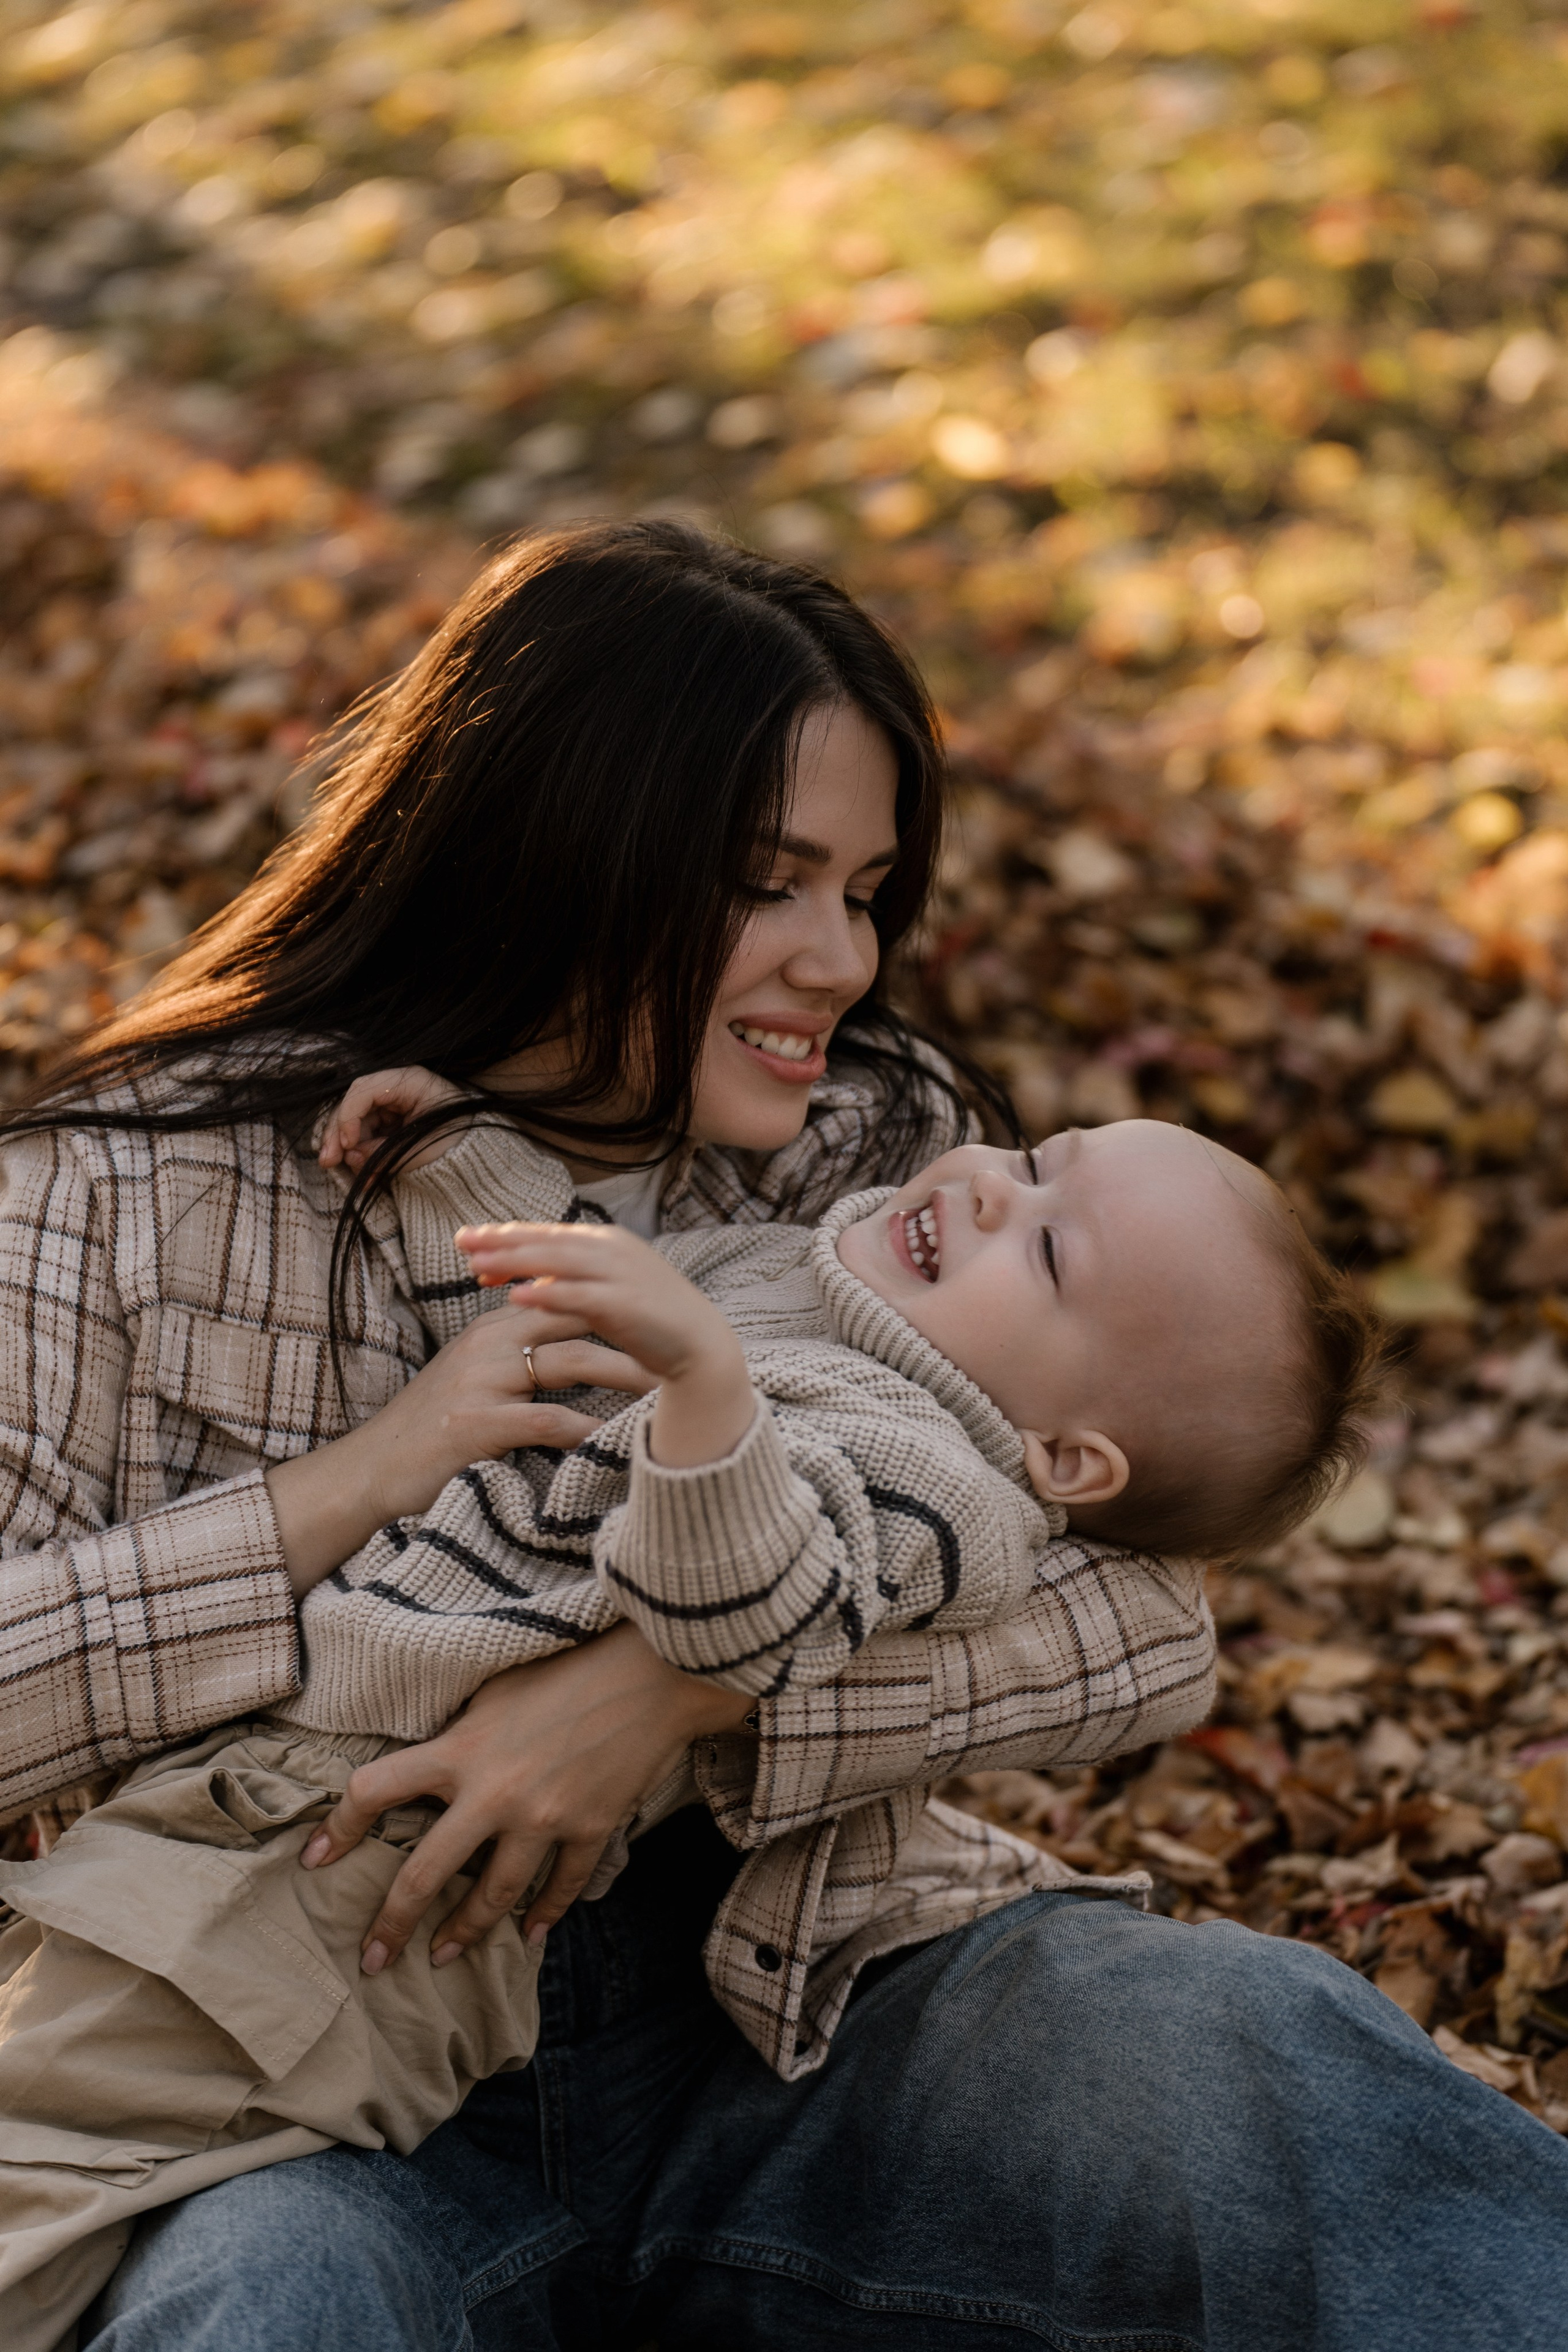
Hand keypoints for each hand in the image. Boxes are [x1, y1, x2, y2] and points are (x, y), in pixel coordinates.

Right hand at [265, 1308, 654, 1596]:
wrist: (366, 1471)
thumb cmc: (428, 1432)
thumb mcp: (474, 1382)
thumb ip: (519, 1362)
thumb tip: (576, 1356)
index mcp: (493, 1329)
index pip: (565, 1300)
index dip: (616, 1307)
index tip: (663, 1321)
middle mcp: (489, 1343)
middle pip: (578, 1320)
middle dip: (632, 1333)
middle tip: (679, 1348)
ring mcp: (481, 1381)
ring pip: (570, 1362)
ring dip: (623, 1375)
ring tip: (663, 1390)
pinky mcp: (474, 1424)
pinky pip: (546, 1420)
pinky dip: (585, 1429)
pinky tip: (616, 1440)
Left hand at [298, 1621, 754, 1969]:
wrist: (654, 1672)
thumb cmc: (569, 1665)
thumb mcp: (495, 1688)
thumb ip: (459, 1733)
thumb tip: (429, 1765)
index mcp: (461, 1749)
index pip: (375, 1790)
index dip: (337, 1827)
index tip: (313, 1861)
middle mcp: (495, 1794)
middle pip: (425, 1874)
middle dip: (392, 1924)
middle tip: (372, 1961)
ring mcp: (545, 1818)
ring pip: (494, 1897)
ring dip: (465, 1932)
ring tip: (442, 1956)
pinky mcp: (591, 1829)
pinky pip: (562, 1886)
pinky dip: (546, 1914)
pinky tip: (531, 1935)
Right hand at [319, 1065, 469, 1174]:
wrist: (482, 1157)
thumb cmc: (459, 1144)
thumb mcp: (421, 1145)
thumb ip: (384, 1150)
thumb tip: (352, 1156)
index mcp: (409, 1081)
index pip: (364, 1089)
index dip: (348, 1116)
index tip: (347, 1143)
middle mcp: (398, 1090)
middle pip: (355, 1105)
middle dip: (338, 1133)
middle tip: (327, 1160)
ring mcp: (394, 1107)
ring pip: (358, 1123)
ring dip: (348, 1147)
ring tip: (344, 1169)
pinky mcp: (394, 1125)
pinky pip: (369, 1137)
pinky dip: (363, 1155)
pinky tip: (363, 1175)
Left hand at [458, 1221, 753, 1467]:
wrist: (701, 1345)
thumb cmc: (650, 1321)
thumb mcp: (604, 1292)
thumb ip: (568, 1282)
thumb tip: (528, 1282)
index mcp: (606, 1242)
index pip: (546, 1233)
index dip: (506, 1235)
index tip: (468, 1239)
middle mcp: (612, 1249)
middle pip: (545, 1241)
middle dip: (501, 1240)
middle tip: (460, 1241)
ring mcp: (620, 1274)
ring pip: (557, 1262)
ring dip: (514, 1260)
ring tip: (477, 1263)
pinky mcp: (626, 1304)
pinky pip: (578, 1296)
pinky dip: (546, 1294)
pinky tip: (515, 1298)